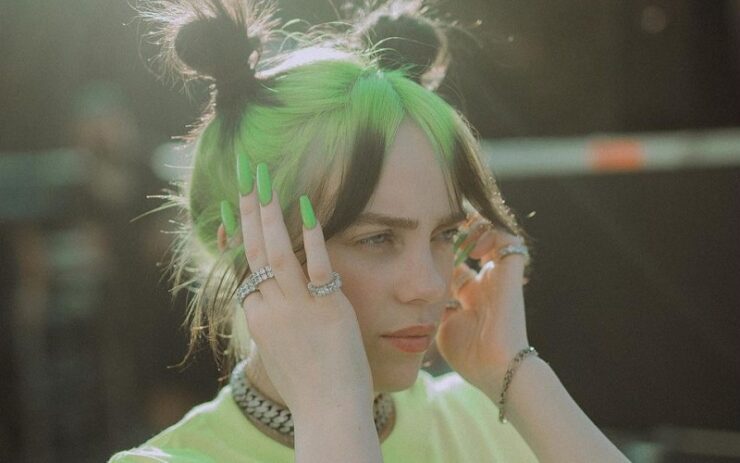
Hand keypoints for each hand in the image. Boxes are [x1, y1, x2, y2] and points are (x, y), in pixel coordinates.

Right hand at [236, 164, 373, 415]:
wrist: (328, 412)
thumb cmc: (308, 389)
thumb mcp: (279, 355)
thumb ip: (273, 328)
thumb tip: (269, 311)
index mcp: (257, 319)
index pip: (245, 267)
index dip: (239, 235)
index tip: (236, 209)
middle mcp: (270, 308)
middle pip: (252, 251)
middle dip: (247, 211)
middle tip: (246, 176)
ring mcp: (297, 307)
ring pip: (275, 252)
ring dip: (268, 212)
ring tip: (264, 180)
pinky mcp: (326, 308)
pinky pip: (315, 265)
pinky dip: (310, 235)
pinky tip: (307, 207)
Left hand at [435, 215, 530, 396]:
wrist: (499, 368)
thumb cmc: (470, 355)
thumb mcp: (441, 328)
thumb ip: (429, 311)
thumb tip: (410, 297)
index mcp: (468, 299)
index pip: (452, 267)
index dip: (438, 255)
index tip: (423, 248)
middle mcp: (484, 285)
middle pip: (470, 248)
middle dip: (454, 236)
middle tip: (437, 230)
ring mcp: (498, 278)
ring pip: (492, 237)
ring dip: (474, 230)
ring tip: (457, 231)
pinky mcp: (511, 274)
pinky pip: (509, 240)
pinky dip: (491, 234)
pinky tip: (473, 246)